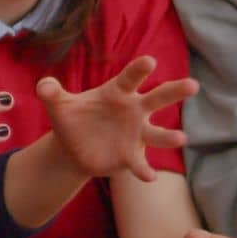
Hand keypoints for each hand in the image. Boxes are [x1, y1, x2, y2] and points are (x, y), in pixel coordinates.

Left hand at [35, 55, 196, 184]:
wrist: (74, 147)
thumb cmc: (72, 118)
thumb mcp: (58, 105)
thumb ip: (51, 92)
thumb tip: (44, 86)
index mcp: (117, 92)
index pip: (130, 78)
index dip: (139, 70)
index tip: (150, 61)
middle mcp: (133, 111)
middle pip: (157, 98)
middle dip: (175, 91)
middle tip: (193, 85)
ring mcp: (136, 134)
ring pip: (157, 134)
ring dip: (169, 136)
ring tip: (181, 138)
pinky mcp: (131, 157)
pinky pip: (141, 164)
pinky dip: (145, 171)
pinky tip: (149, 176)